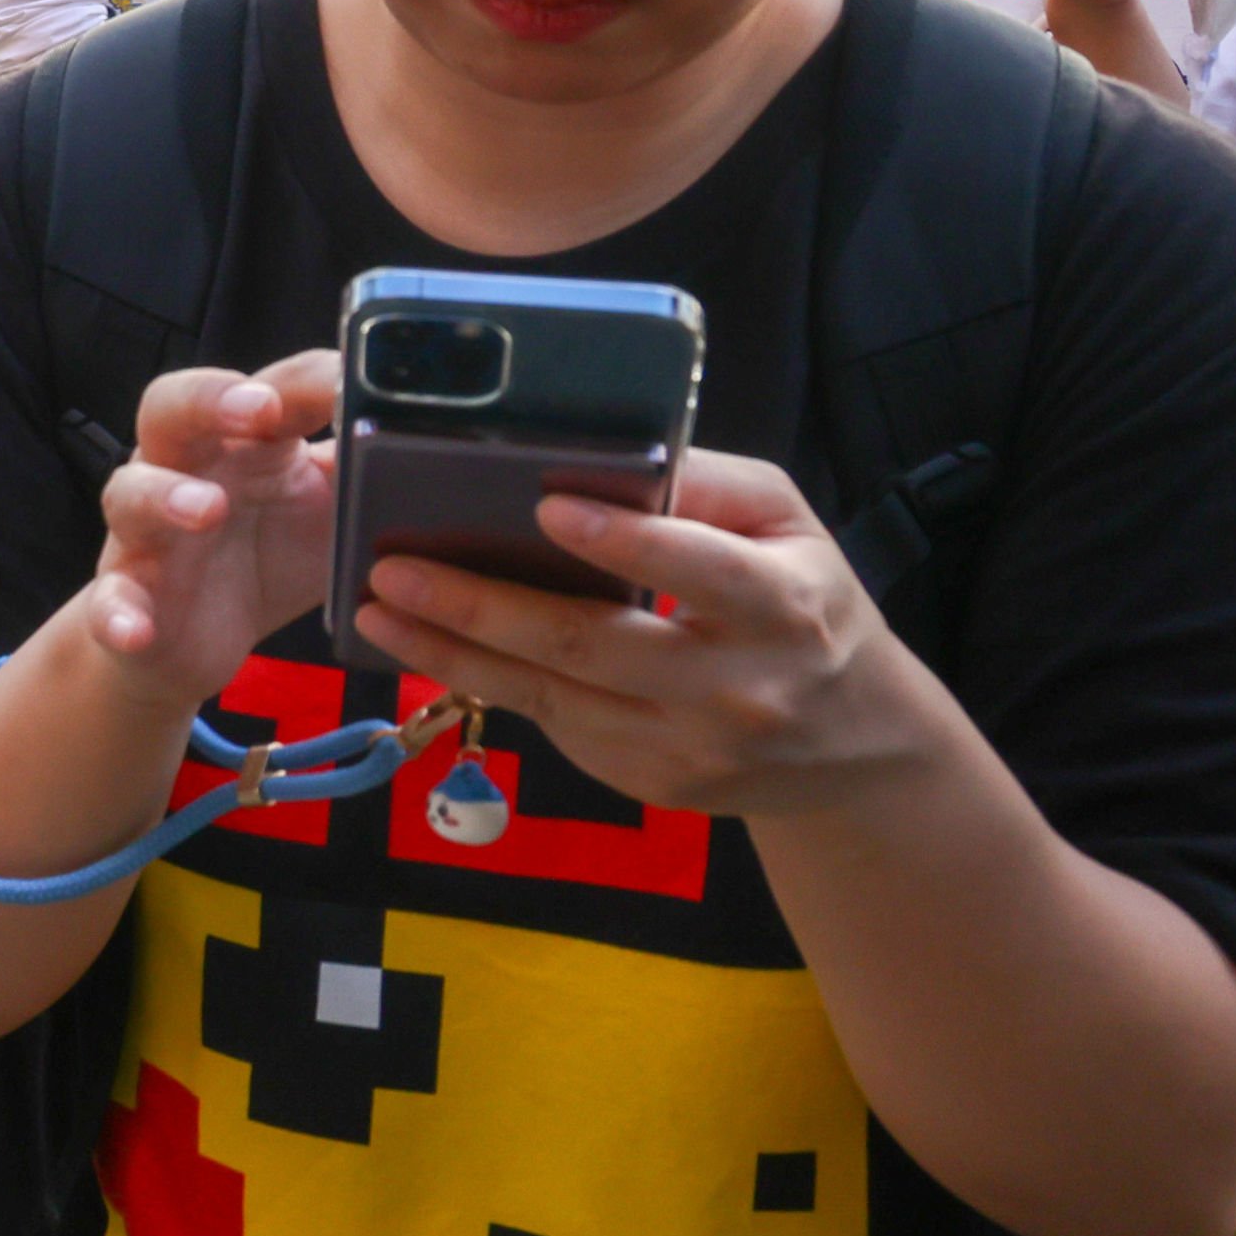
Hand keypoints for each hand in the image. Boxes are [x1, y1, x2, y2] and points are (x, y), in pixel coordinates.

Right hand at [88, 354, 340, 710]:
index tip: (351, 383)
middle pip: (172, 404)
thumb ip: (368, 479)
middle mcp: (185, 469)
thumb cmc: (268, 556)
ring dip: (164, 495)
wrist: (195, 640)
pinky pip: (107, 601)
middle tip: (258, 410)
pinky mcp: (123, 596)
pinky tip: (136, 628)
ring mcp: (145, 530)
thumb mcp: (330, 514)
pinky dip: (116, 614)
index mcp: (243, 441)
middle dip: (210, 398)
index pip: (268, 388)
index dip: (303, 382)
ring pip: (130, 491)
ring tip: (207, 509)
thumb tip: (435, 451)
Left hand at [345, 451, 936, 818]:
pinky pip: (560, 726)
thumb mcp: (787, 526)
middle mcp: (737, 687)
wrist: (858, 744)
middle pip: (594, 645)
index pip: (697, 570)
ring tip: (377, 610)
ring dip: (452, 653)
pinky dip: (489, 685)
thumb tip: (605, 451)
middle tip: (394, 568)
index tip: (545, 506)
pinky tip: (429, 648)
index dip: (622, 542)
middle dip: (482, 605)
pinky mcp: (656, 783)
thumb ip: (705, 486)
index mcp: (783, 607)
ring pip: (555, 697)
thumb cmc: (807, 601)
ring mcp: (692, 747)